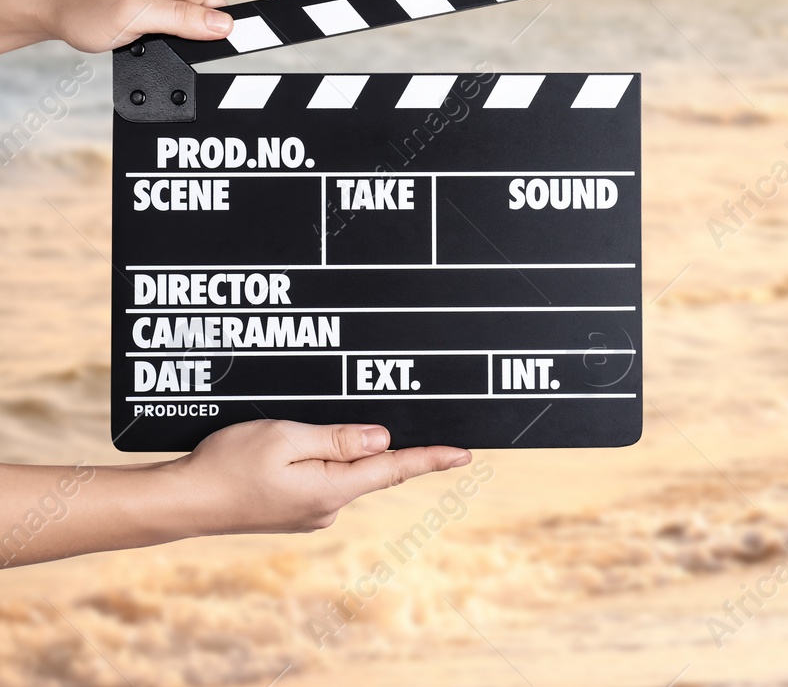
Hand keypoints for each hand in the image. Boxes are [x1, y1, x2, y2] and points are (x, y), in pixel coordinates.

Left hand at [19, 0, 322, 52]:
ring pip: (223, 8)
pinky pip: (205, 18)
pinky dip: (215, 28)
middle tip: (314, 0)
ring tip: (252, 18)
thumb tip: (227, 26)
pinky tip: (210, 32)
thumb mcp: (132, 15)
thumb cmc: (83, 4)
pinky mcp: (173, 8)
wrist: (51, 5)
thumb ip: (182, 19)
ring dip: (237, 18)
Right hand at [162, 420, 469, 534]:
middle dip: (377, 442)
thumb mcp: (287, 438)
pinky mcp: (293, 511)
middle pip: (370, 467)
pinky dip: (321, 460)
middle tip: (378, 412)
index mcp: (331, 490)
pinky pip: (322, 479)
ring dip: (341, 449)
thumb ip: (338, 439)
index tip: (465, 454)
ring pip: (343, 472)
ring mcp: (310, 513)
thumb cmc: (228, 464)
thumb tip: (383, 439)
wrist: (182, 501)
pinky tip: (296, 446)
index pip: (394, 468)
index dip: (432, 458)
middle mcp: (327, 508)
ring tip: (306, 431)